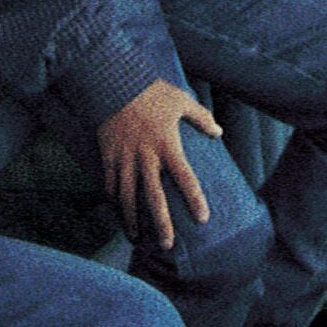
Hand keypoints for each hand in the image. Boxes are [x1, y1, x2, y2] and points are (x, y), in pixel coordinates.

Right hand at [96, 81, 216, 251]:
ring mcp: (124, 158)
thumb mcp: (181, 100)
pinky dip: (112, 200)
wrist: (113, 82)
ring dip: (132, 219)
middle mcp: (146, 156)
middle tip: (168, 245)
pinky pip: (109, 183)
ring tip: (137, 237)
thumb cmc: (151, 91)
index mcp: (168, 145)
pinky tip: (117, 213)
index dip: (195, 200)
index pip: (186, 178)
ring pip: (127, 197)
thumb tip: (218, 131)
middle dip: (161, 223)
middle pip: (154, 197)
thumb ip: (201, 117)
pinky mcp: (108, 155)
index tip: (202, 218)